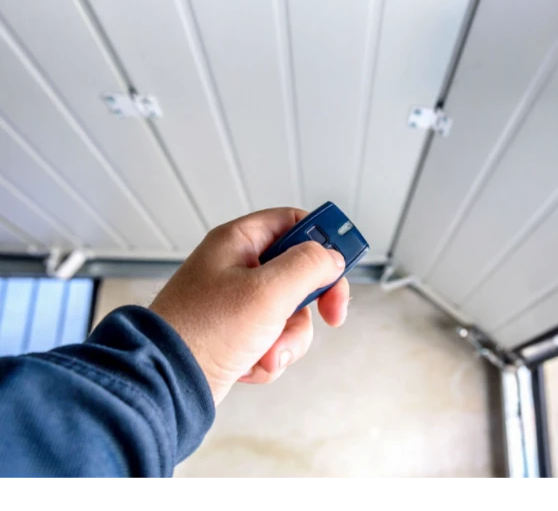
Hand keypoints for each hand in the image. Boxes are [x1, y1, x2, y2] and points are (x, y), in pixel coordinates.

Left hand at [150, 207, 348, 404]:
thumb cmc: (203, 331)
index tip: (343, 262)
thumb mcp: (268, 291)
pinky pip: (275, 339)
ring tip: (267, 352)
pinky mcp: (238, 334)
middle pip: (299, 272)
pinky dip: (270, 355)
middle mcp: (237, 268)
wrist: (166, 384)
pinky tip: (251, 364)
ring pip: (291, 312)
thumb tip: (332, 257)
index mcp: (238, 242)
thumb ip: (309, 266)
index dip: (322, 239)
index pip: (293, 222)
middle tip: (330, 314)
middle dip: (311, 303)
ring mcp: (237, 303)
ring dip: (288, 338)